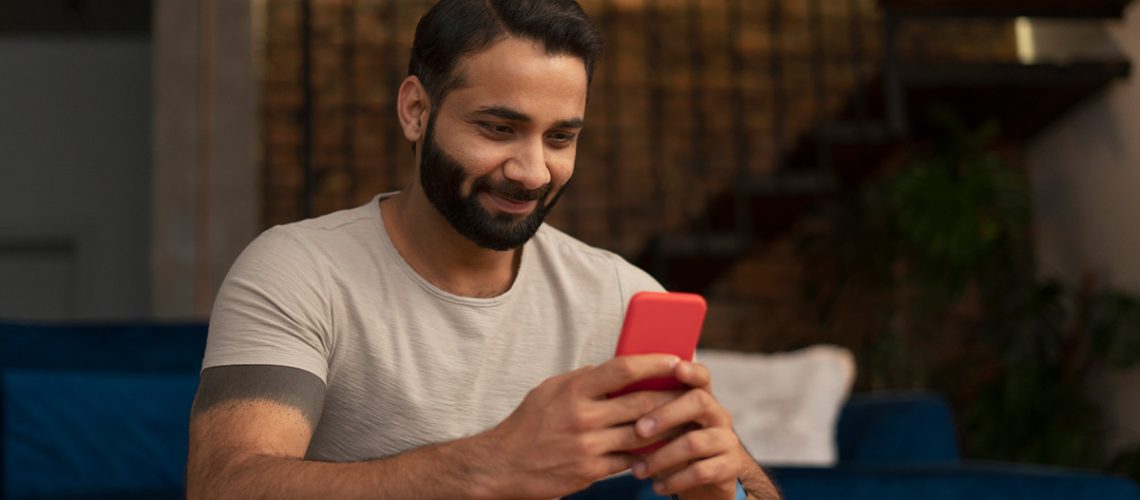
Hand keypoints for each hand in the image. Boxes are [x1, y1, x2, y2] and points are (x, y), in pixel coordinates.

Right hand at [476, 355, 684, 498]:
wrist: (501, 466)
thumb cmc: (527, 425)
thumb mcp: (549, 391)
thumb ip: (582, 380)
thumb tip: (614, 369)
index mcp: (574, 390)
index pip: (623, 369)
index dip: (654, 362)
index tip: (676, 359)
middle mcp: (583, 417)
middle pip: (642, 403)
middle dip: (672, 396)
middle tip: (692, 391)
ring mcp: (588, 446)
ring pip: (643, 434)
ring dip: (668, 427)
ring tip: (686, 419)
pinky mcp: (591, 471)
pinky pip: (630, 461)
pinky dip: (648, 455)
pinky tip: (662, 449)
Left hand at [630, 361, 748, 498]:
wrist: (707, 482)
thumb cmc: (674, 444)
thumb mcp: (665, 425)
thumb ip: (649, 407)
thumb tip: (612, 392)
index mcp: (701, 397)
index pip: (701, 375)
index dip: (691, 369)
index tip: (676, 367)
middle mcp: (718, 414)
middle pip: (698, 401)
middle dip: (665, 414)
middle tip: (638, 430)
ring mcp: (727, 440)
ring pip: (695, 441)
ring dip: (661, 457)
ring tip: (637, 470)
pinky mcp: (729, 467)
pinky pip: (701, 471)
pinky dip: (675, 480)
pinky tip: (656, 486)